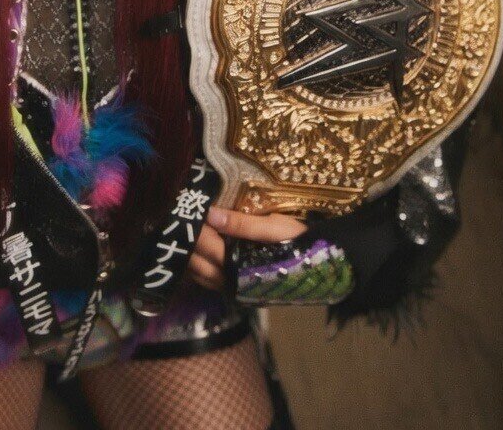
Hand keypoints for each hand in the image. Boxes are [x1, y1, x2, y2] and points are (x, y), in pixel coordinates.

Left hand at [186, 205, 306, 291]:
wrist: (327, 268)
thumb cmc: (301, 243)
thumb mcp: (275, 228)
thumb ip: (242, 224)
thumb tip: (210, 213)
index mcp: (242, 264)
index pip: (206, 244)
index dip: (193, 227)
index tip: (182, 208)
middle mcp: (235, 282)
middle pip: (197, 263)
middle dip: (185, 242)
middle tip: (175, 219)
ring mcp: (237, 290)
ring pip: (201, 276)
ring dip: (188, 257)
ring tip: (180, 235)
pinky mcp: (242, 292)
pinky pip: (211, 283)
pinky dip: (198, 270)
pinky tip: (196, 255)